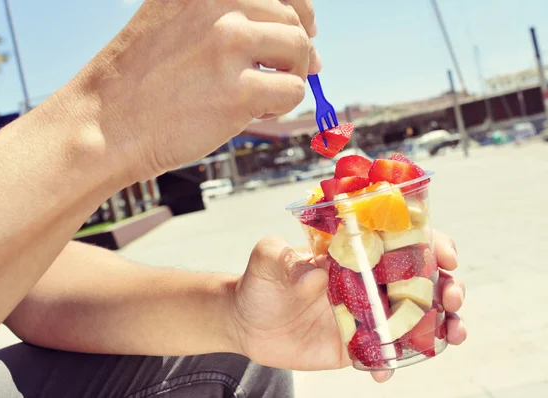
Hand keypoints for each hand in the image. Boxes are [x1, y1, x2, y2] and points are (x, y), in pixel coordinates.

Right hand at [69, 0, 319, 182]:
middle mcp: (218, 2)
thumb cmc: (140, 81)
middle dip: (298, 48)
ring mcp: (228, 44)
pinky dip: (281, 106)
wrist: (105, 124)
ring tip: (263, 94)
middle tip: (293, 71)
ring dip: (292, 75)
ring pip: (299, 50)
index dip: (300, 8)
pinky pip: (292, 91)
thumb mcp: (172, 19)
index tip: (306, 27)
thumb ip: (223, 14)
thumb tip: (298, 30)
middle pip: (293, 18)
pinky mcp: (238, 90)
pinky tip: (254, 113)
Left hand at [230, 231, 466, 380]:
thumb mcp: (266, 260)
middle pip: (421, 280)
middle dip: (448, 285)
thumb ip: (284, 258)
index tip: (446, 255)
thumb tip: (317, 273)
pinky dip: (395, 362)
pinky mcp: (358, 345)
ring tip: (453, 334)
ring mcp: (367, 314)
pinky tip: (387, 370)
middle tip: (452, 297)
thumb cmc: (260, 281)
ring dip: (444, 324)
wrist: (247, 323)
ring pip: (416, 317)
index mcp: (354, 252)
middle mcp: (368, 280)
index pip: (401, 240)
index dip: (430, 243)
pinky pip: (387, 354)